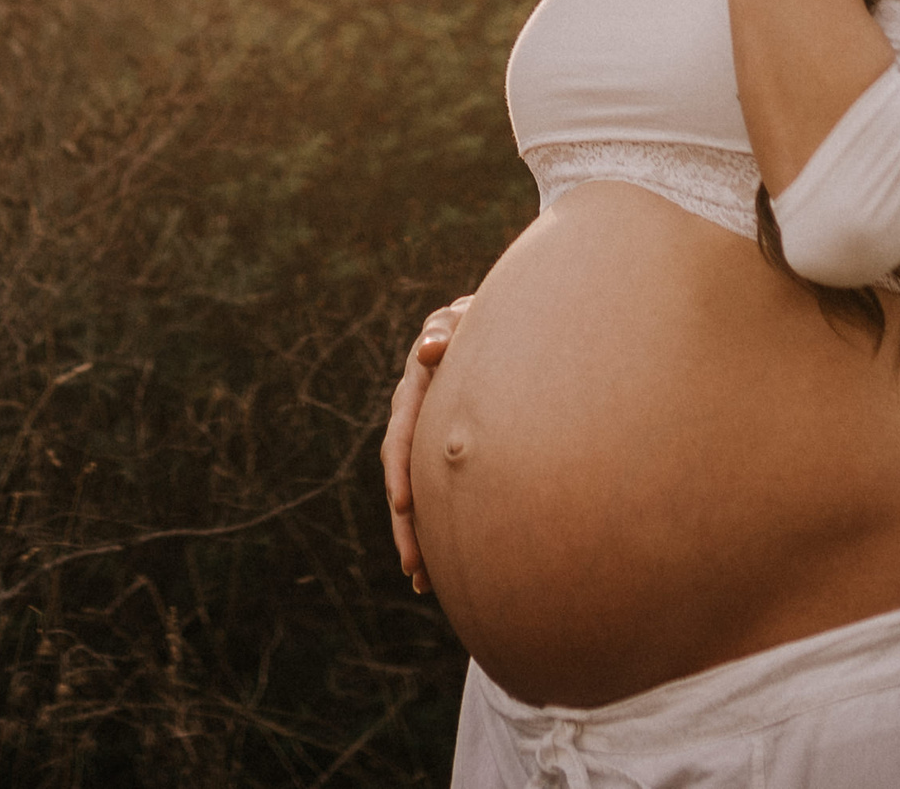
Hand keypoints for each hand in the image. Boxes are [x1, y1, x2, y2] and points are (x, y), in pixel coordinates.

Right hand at [383, 294, 470, 594]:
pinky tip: (440, 567)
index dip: (401, 472)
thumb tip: (432, 350)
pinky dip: (438, 527)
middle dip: (407, 525)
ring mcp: (428, 437)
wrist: (497, 323)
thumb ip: (448, 332)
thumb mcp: (463, 320)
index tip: (406, 506)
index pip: (402, 436)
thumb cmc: (482, 319)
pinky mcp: (445, 451)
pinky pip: (437, 493)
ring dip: (417, 537)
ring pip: (417, 495)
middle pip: (404, 478)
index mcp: (415, 391)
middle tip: (414, 564)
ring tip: (421, 579)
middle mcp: (414, 419)